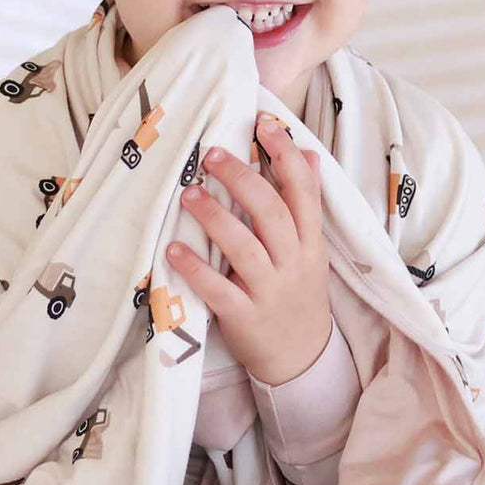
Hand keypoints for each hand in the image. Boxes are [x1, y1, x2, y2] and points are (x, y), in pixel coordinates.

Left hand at [166, 115, 332, 386]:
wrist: (302, 358)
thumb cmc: (298, 294)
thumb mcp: (312, 249)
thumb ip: (306, 205)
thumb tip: (307, 153)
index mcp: (310, 242)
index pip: (303, 190)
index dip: (285, 155)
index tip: (265, 125)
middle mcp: (294, 262)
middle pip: (271, 212)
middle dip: (241, 179)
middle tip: (211, 155)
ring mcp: (270, 291)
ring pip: (244, 247)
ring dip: (214, 217)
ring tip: (187, 195)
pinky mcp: (245, 317)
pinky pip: (218, 290)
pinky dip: (195, 269)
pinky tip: (172, 250)